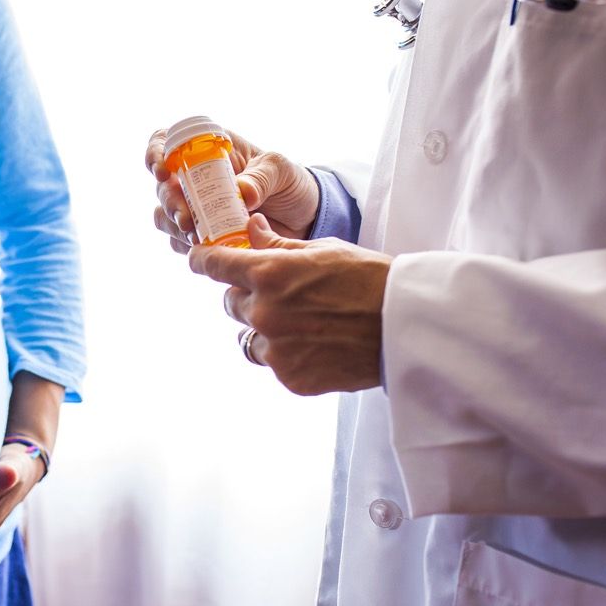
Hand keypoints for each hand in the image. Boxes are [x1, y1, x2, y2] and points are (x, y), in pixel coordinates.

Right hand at [146, 125, 319, 253]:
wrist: (304, 219)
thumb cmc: (290, 183)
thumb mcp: (281, 170)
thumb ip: (262, 177)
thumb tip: (241, 192)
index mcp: (208, 150)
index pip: (166, 141)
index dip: (155, 153)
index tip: (163, 171)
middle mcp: (194, 178)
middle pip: (162, 186)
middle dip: (169, 202)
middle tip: (187, 218)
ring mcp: (195, 208)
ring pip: (164, 216)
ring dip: (173, 226)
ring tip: (197, 236)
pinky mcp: (200, 235)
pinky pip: (179, 241)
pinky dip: (187, 246)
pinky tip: (206, 248)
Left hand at [189, 214, 392, 393]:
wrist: (406, 327)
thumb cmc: (369, 279)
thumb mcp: (322, 250)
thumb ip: (277, 245)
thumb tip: (249, 228)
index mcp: (268, 274)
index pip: (214, 266)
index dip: (204, 261)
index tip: (198, 260)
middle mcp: (264, 313)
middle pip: (231, 303)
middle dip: (248, 296)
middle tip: (282, 294)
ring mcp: (275, 349)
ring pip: (249, 336)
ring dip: (264, 328)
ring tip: (303, 324)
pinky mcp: (290, 377)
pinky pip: (273, 362)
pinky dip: (287, 354)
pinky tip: (317, 345)